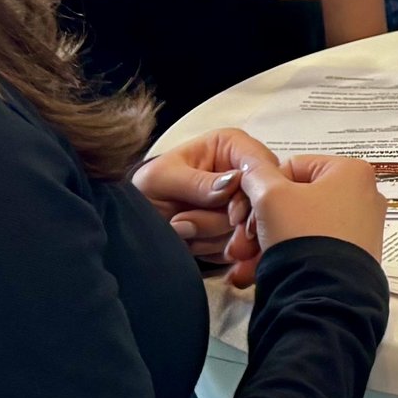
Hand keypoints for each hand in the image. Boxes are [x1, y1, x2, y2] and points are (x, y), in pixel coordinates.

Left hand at [133, 129, 264, 265]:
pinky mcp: (242, 227)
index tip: (233, 218)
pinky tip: (193, 244)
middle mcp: (244, 170)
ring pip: (253, 227)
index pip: (261, 166)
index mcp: (231, 145)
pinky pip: (247, 247)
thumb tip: (234, 182)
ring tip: (181, 231)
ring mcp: (245, 201)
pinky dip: (219, 252)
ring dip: (215, 238)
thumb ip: (198, 182)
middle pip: (262, 202)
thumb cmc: (146, 189)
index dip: (252, 194)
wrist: (136, 221)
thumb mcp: (162, 180)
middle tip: (189, 229)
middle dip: (227, 224)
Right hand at [223, 151, 385, 287]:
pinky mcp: (355, 256)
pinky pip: (313, 247)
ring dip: (264, 241)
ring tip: (243, 262)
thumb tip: (250, 163)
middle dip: (258, 223)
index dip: (261, 190)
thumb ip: (256, 173)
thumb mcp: (270, 195)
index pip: (291, 168)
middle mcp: (364, 196)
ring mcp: (361, 228)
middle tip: (238, 244)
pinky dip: (285, 255)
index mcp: (351, 171)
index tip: (242, 214)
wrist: (323, 294)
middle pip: (294, 200)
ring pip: (299, 226)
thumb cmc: (302, 234)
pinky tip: (256, 271)